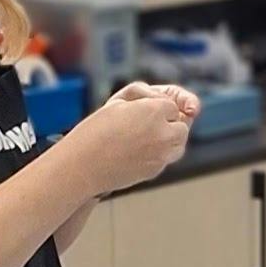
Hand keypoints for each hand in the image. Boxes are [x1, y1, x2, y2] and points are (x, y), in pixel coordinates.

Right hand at [68, 84, 192, 193]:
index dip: (157, 107)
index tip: (139, 112)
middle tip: (145, 125)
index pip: (172, 106)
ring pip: (178, 144)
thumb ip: (146, 96)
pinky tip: (136, 152)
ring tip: (144, 138)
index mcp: (154, 111)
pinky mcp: (156, 170)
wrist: (83, 165)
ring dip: (169, 139)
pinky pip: (166, 158)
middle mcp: (164, 133)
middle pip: (182, 126)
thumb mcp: (118, 101)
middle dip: (169, 123)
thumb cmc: (96, 130)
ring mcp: (162, 155)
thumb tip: (169, 104)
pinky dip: (158, 154)